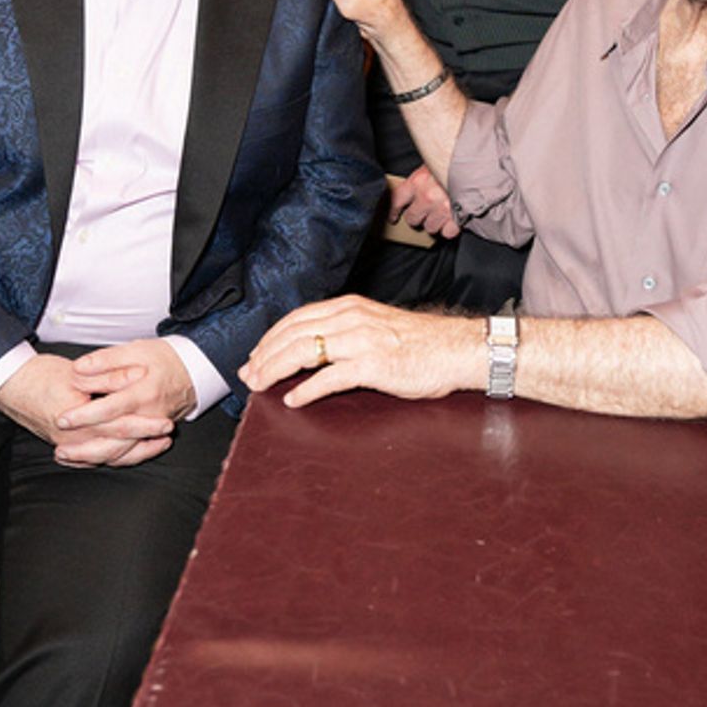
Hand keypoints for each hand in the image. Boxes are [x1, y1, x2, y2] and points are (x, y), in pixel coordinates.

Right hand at [0, 347, 183, 467]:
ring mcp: (67, 446)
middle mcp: (72, 440)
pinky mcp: (66, 447)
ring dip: (134, 452)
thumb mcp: (77, 371)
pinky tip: (130, 453)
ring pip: (107, 457)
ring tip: (156, 445)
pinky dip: (114, 458)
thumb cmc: (42, 375)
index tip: (166, 422)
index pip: (119, 427)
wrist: (12, 385)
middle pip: (117, 447)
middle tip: (167, 435)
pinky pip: (94, 460)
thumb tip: (137, 376)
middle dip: (145, 443)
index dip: (145, 425)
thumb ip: (109, 376)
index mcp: (76, 420)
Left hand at [56, 340, 196, 467]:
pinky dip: (108, 459)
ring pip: (121, 453)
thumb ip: (107, 359)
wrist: (193, 371)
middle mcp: (149, 416)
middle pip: (114, 440)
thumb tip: (79, 368)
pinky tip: (87, 458)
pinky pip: (129, 455)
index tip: (62, 419)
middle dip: (84, 448)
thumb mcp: (135, 350)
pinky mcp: (151, 436)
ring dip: (92, 457)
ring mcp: (151, 430)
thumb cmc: (161, 358)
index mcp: (143, 393)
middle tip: (59, 449)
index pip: (110, 408)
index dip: (84, 415)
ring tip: (66, 456)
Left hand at [240, 295, 480, 409]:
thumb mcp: (377, 325)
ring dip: (276, 370)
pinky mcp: (373, 365)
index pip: (297, 319)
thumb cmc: (421, 343)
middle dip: (264, 356)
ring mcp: (362, 340)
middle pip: (294, 334)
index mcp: (350, 307)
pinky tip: (294, 400)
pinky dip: (306, 389)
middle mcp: (352, 318)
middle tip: (248, 375)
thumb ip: (347, 331)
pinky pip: (330, 377)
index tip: (255, 355)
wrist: (457, 348)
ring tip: (260, 385)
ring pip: (304, 351)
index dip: (271, 338)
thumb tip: (315, 350)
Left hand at [389, 164, 459, 238]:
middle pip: (412, 218)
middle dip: (416, 217)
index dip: (394, 210)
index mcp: (418, 181)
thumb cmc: (457, 160)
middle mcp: (427, 197)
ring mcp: (442, 210)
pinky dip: (450, 228)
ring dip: (434, 223)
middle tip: (423, 212)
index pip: (397, 200)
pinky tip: (453, 219)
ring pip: (430, 228)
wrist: (481, 165)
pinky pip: (447, 233)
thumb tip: (414, 186)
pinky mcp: (457, 220)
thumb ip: (424, 176)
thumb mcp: (434, 162)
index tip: (394, 216)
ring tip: (441, 213)